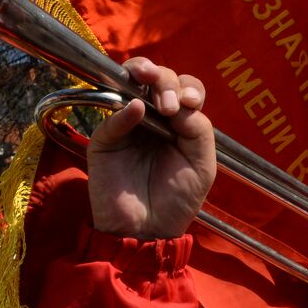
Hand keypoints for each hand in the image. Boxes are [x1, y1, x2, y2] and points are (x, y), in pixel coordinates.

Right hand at [86, 58, 214, 238]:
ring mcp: (128, 126)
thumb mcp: (202, 165)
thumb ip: (198, 130)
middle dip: (166, 81)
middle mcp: (154, 118)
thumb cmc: (177, 201)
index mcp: (180, 122)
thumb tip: (178, 102)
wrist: (148, 232)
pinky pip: (111, 117)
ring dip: (142, 75)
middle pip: (159, 79)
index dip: (187, 88)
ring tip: (149, 82)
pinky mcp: (105, 140)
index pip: (184, 88)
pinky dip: (122, 110)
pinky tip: (134, 109)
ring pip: (131, 83)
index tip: (190, 103)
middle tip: (169, 105)